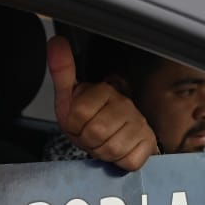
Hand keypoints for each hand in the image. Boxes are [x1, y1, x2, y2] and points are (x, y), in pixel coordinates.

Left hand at [48, 35, 156, 170]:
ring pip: (111, 149)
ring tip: (102, 142)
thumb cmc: (90, 116)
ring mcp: (140, 124)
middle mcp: (126, 104)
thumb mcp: (70, 95)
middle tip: (89, 135)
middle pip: (95, 133)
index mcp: (105, 90)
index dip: (72, 125)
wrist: (114, 133)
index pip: (78, 114)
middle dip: (86, 140)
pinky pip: (128, 161)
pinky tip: (118, 150)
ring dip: (101, 152)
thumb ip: (62, 71)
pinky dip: (119, 161)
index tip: (78, 122)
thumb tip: (55, 42)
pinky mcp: (148, 143)